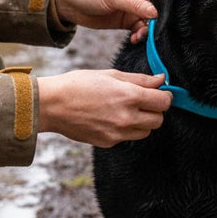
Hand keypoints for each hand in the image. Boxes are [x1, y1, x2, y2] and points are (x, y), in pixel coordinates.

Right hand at [37, 70, 171, 146]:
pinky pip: (128, 138)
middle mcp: (126, 117)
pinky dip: (126, 129)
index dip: (165, 96)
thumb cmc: (78, 84)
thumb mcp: (110, 75)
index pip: (164, 102)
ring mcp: (117, 133)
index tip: (159, 92)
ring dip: (143, 121)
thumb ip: (139, 79)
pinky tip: (110, 118)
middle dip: (155, 110)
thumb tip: (161, 80)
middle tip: (143, 101)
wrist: (52, 105)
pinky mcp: (108, 143)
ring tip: (126, 110)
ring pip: (146, 132)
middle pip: (159, 120)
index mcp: (128, 96)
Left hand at [54, 0, 156, 43]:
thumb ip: (136, 6)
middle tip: (152, 32)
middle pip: (156, 9)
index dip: (163, 6)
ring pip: (149, 21)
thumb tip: (157, 14)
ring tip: (138, 37)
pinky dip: (139, 35)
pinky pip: (139, 29)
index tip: (164, 19)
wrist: (69, 3)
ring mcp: (133, 7)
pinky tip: (134, 39)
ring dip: (147, 30)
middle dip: (156, 21)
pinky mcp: (127, 20)